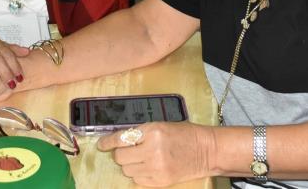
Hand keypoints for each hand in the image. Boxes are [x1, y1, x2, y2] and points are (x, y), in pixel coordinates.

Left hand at [97, 122, 215, 186]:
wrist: (206, 151)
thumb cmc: (184, 134)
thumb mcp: (162, 126)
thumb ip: (141, 132)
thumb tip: (118, 140)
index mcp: (153, 131)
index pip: (122, 138)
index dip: (108, 142)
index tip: (101, 145)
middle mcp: (152, 149)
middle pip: (121, 157)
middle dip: (122, 153)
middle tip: (130, 150)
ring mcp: (156, 168)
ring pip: (127, 170)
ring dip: (130, 164)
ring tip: (143, 159)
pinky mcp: (160, 182)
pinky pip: (137, 180)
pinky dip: (139, 174)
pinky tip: (149, 167)